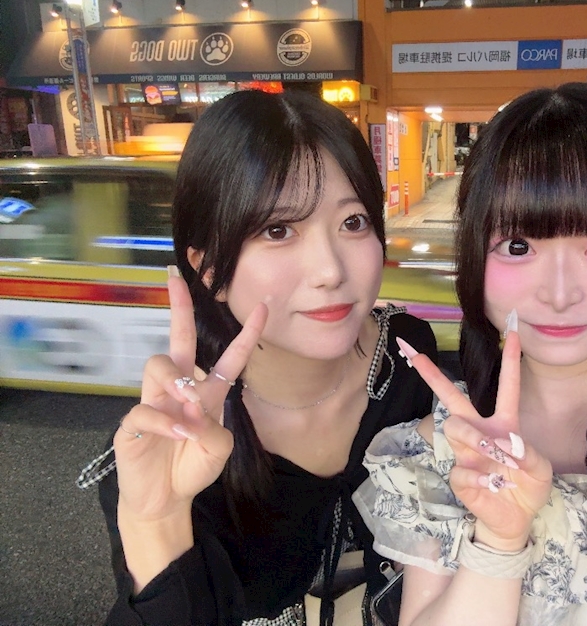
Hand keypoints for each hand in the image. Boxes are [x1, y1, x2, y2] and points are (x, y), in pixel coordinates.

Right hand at [114, 270, 267, 524]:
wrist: (166, 498)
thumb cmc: (193, 466)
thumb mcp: (220, 448)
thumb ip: (214, 427)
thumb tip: (189, 409)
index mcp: (208, 392)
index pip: (229, 356)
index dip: (247, 334)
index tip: (264, 306)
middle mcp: (180, 389)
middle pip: (179, 338)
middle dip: (178, 307)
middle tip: (175, 277)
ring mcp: (154, 401)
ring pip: (158, 365)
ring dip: (178, 384)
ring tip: (188, 409)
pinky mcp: (133, 421)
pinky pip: (145, 408)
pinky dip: (165, 420)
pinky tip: (178, 433)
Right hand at [396, 315, 551, 549]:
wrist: (516, 520)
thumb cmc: (528, 487)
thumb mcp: (541, 469)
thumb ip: (528, 454)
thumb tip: (507, 444)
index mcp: (505, 424)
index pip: (507, 387)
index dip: (510, 360)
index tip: (512, 332)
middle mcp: (481, 432)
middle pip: (453, 398)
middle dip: (433, 375)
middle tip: (413, 354)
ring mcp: (467, 454)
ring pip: (455, 428)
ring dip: (475, 439)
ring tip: (493, 456)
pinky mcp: (460, 476)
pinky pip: (462, 469)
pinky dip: (480, 478)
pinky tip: (492, 486)